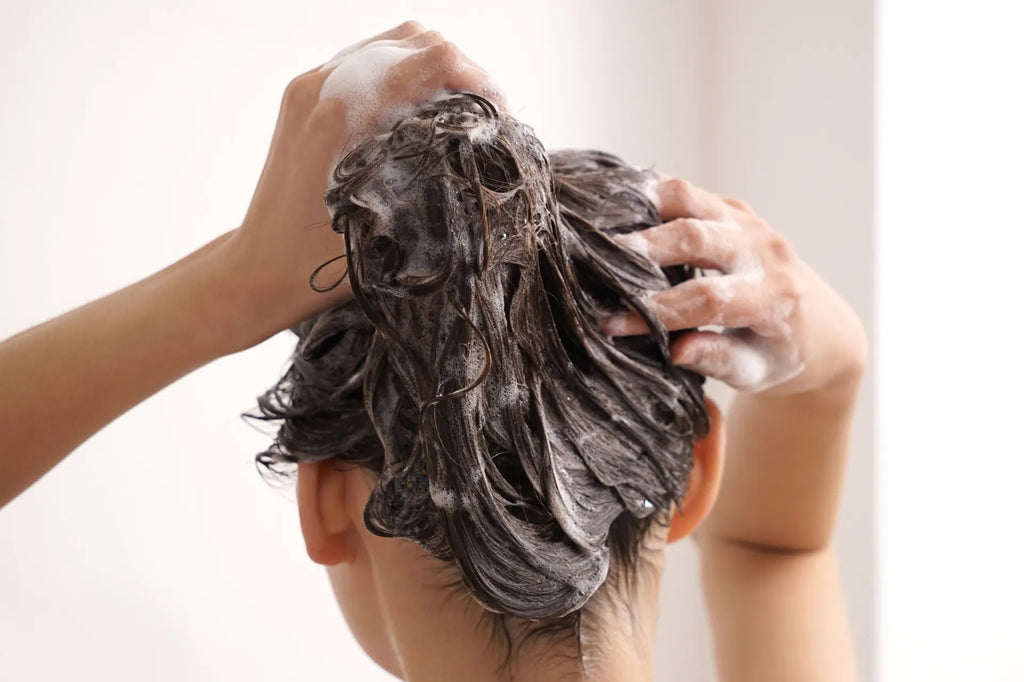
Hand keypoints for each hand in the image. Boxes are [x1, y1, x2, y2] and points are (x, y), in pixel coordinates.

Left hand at [220, 21, 498, 350]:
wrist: (256, 270)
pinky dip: (407, 75)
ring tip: (462, 111)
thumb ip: (434, 189)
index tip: (501, 116)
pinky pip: (370, 61)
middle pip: (416, 41)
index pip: (431, 60)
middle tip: (488, 114)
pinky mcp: (306, 95)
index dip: (479, 81)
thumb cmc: (315, 265)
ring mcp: (310, 86)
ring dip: (436, 69)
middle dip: (463, 70)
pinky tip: (425, 115)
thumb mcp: (385, 230)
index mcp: (341, 114)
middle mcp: (322, 87)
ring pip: (394, 42)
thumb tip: (490, 166)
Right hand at [602, 177, 865, 395]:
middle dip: (643, 250)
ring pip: (690, 199)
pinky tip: (615, 209)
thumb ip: (718, 360)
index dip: (656, 310)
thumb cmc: (782, 358)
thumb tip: (673, 349)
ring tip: (600, 223)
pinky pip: (689, 194)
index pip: (707, 299)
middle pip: (696, 237)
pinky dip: (649, 198)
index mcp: (774, 298)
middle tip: (596, 262)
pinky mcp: (735, 211)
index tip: (611, 323)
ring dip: (642, 209)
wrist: (823, 328)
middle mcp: (765, 252)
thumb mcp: (755, 373)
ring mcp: (751, 224)